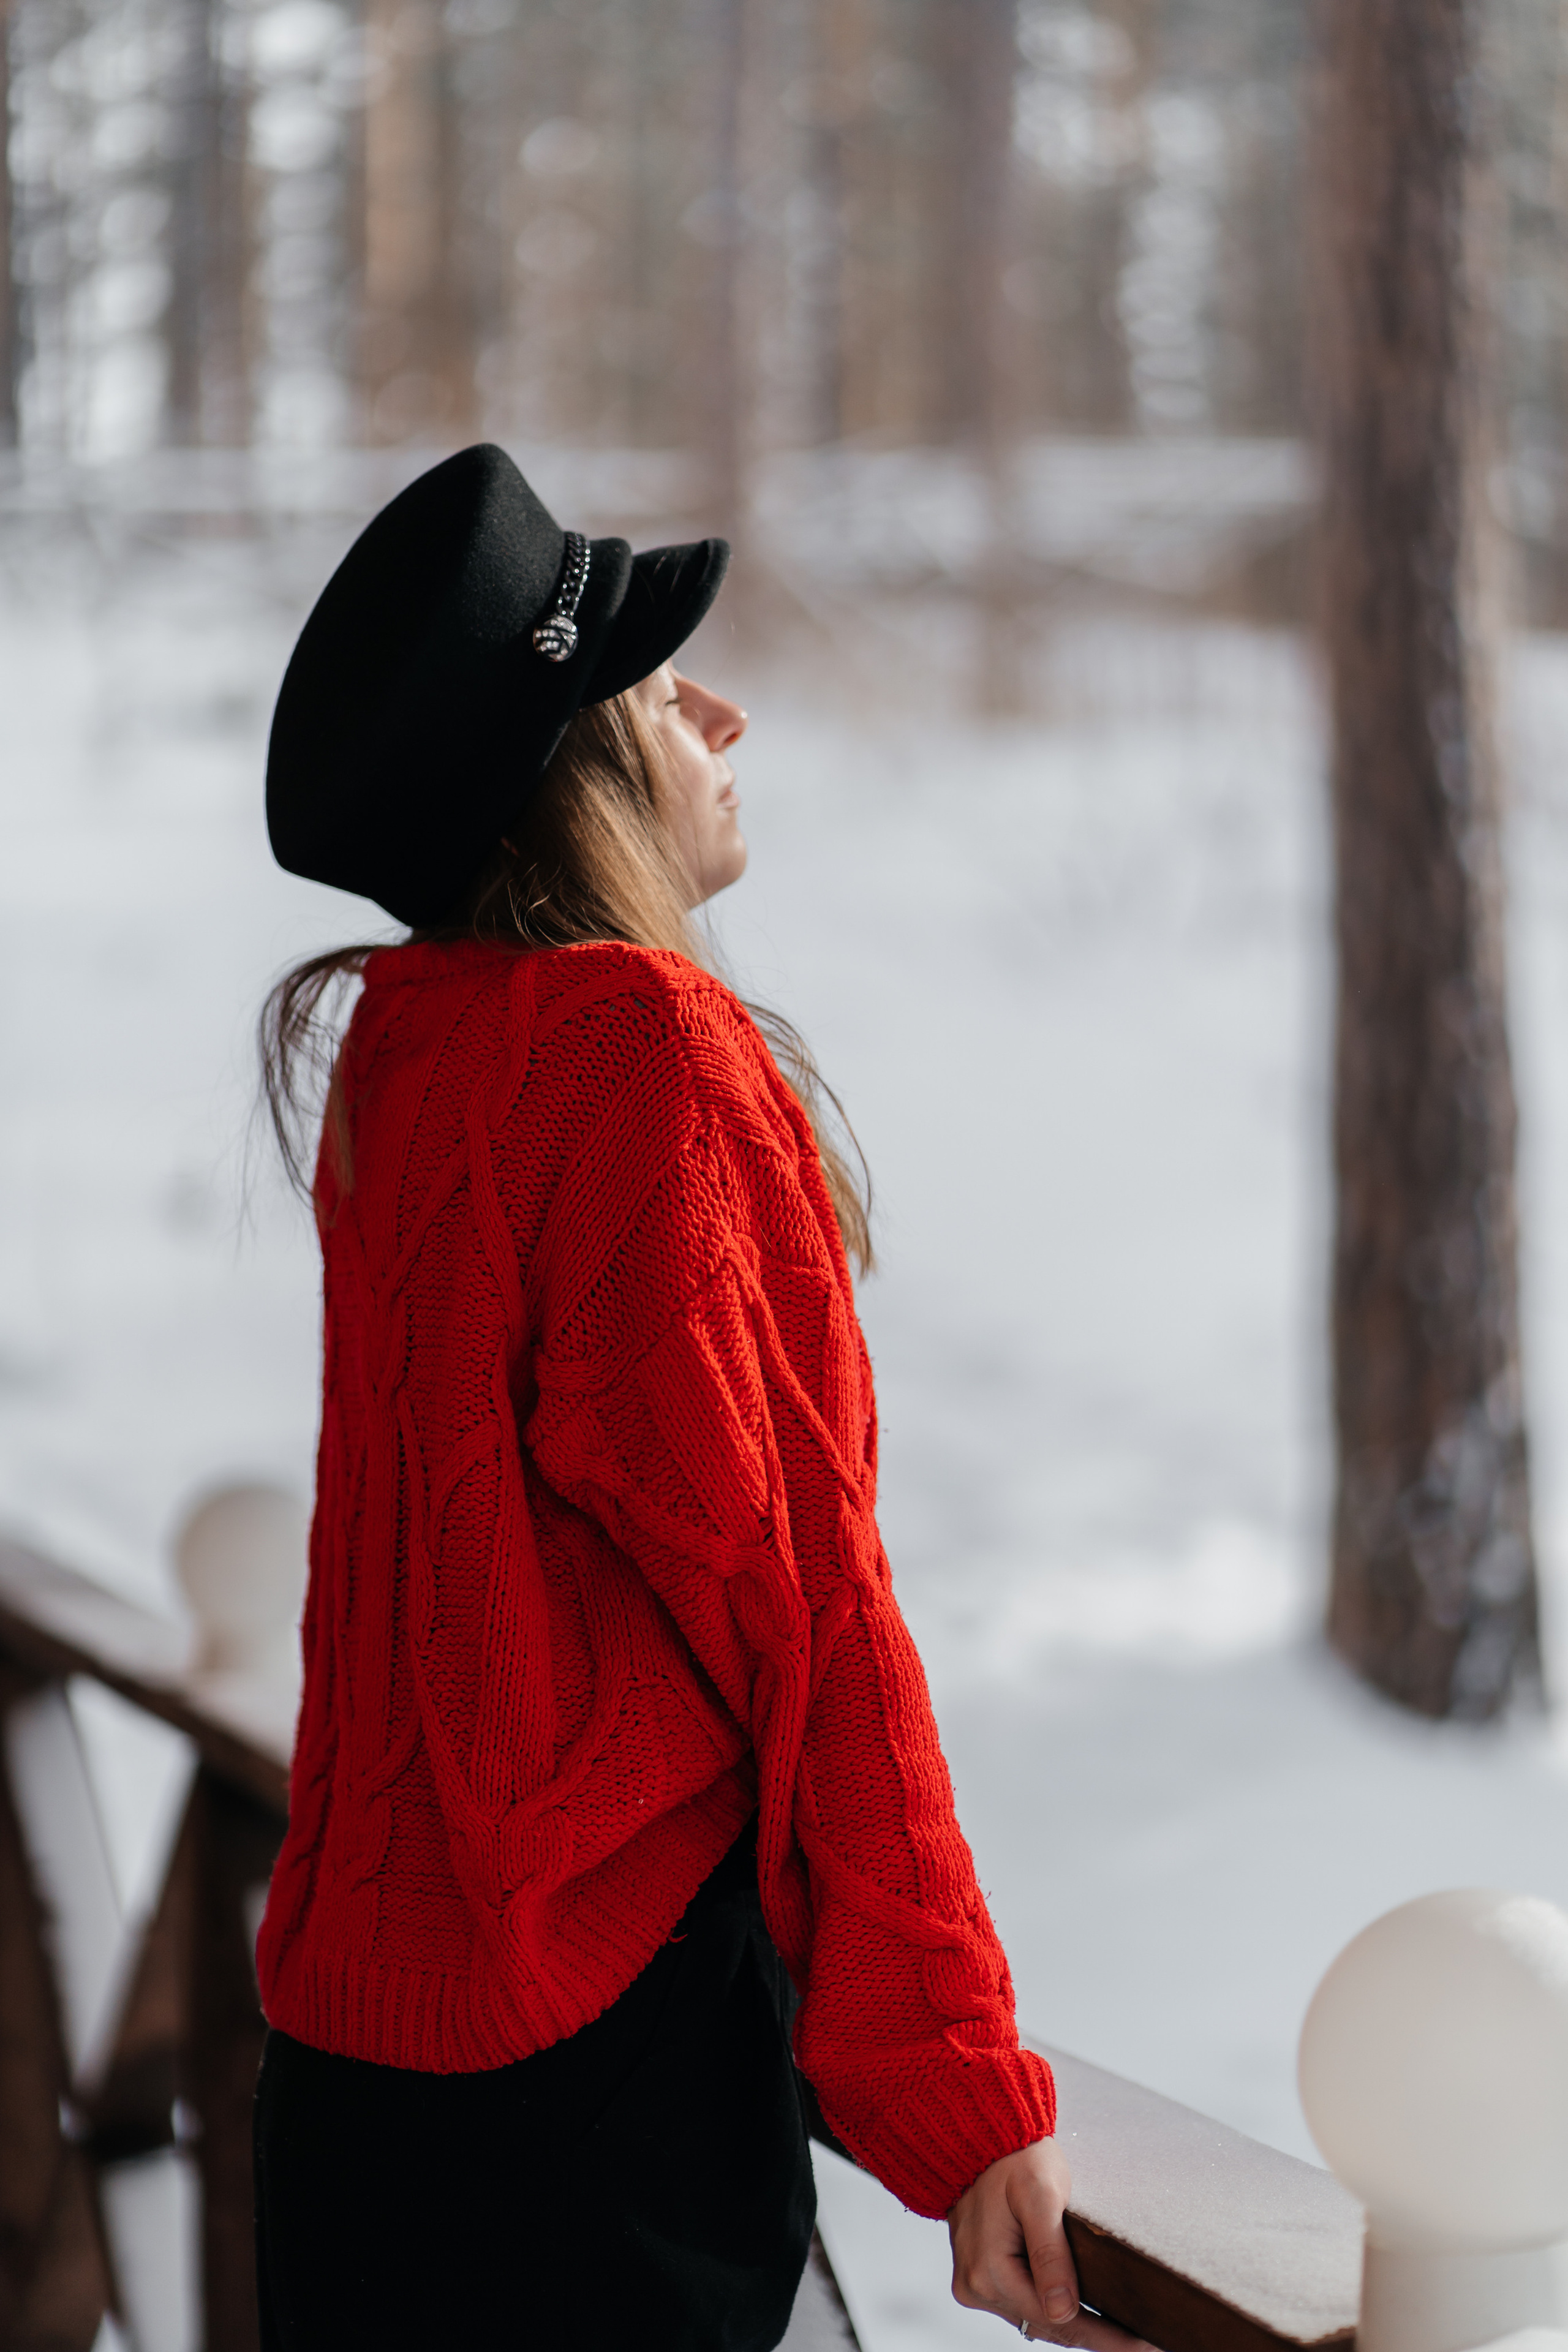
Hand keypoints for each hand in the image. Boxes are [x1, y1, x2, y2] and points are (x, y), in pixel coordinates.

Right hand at [948, 2141, 1158, 2347]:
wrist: (983, 2137)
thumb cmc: (1016, 2158)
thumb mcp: (1040, 2195)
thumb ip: (1050, 2252)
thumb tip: (1063, 2309)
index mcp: (988, 2271)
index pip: (1056, 2319)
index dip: (1103, 2336)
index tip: (1141, 2344)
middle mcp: (976, 2286)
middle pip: (1047, 2325)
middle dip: (1096, 2336)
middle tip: (1141, 2343)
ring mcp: (975, 2283)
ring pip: (1035, 2319)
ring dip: (1075, 2325)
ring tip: (1119, 2334)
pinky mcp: (980, 2275)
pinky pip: (1023, 2304)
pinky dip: (1052, 2310)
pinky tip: (1082, 2312)